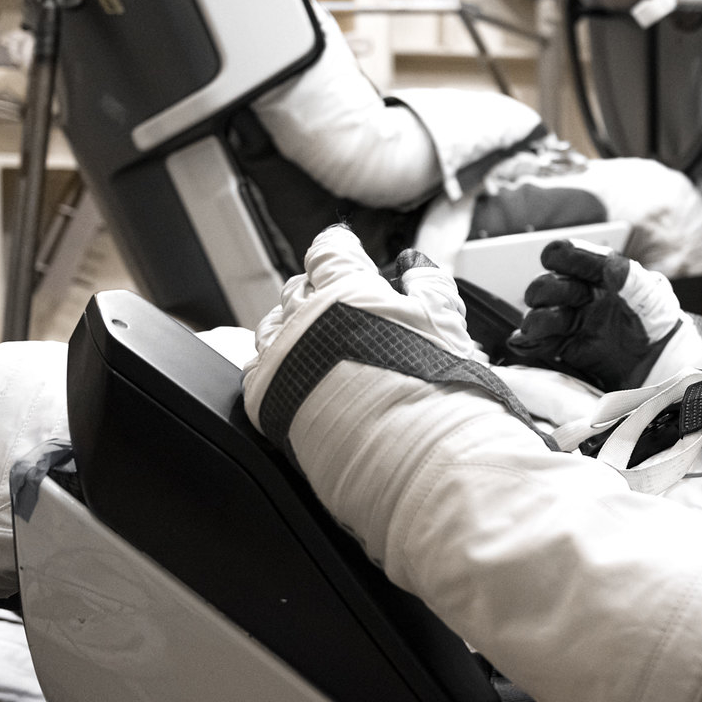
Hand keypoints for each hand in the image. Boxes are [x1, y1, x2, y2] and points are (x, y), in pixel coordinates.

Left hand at [245, 226, 486, 450]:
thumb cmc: (432, 388)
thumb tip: (416, 265)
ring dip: (289, 325)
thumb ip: (430, 285)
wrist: (411, 455)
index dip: (338, 246)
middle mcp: (306, 317)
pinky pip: (256, 367)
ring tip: (309, 337)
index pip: (330, 251)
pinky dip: (272, 363)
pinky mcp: (265, 397)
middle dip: (315, 287)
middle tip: (334, 298)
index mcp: (347, 291)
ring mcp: (282, 356)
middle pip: (298, 287)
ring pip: (271, 325)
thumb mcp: (445, 323)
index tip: (341, 247)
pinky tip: (290, 373)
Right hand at [505, 239, 681, 391]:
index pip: (571, 255)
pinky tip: (525, 343)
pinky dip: (528, 343)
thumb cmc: (660, 326)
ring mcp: (573, 322)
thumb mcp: (652, 299)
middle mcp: (583, 295)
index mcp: (601, 275)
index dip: (561, 256)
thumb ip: (630, 281)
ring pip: (539, 315)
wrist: (663, 368)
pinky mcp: (567, 348)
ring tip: (537, 328)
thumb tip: (611, 265)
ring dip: (536, 320)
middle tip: (555, 300)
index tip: (552, 259)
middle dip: (545, 290)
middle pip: (548, 286)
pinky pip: (539, 343)